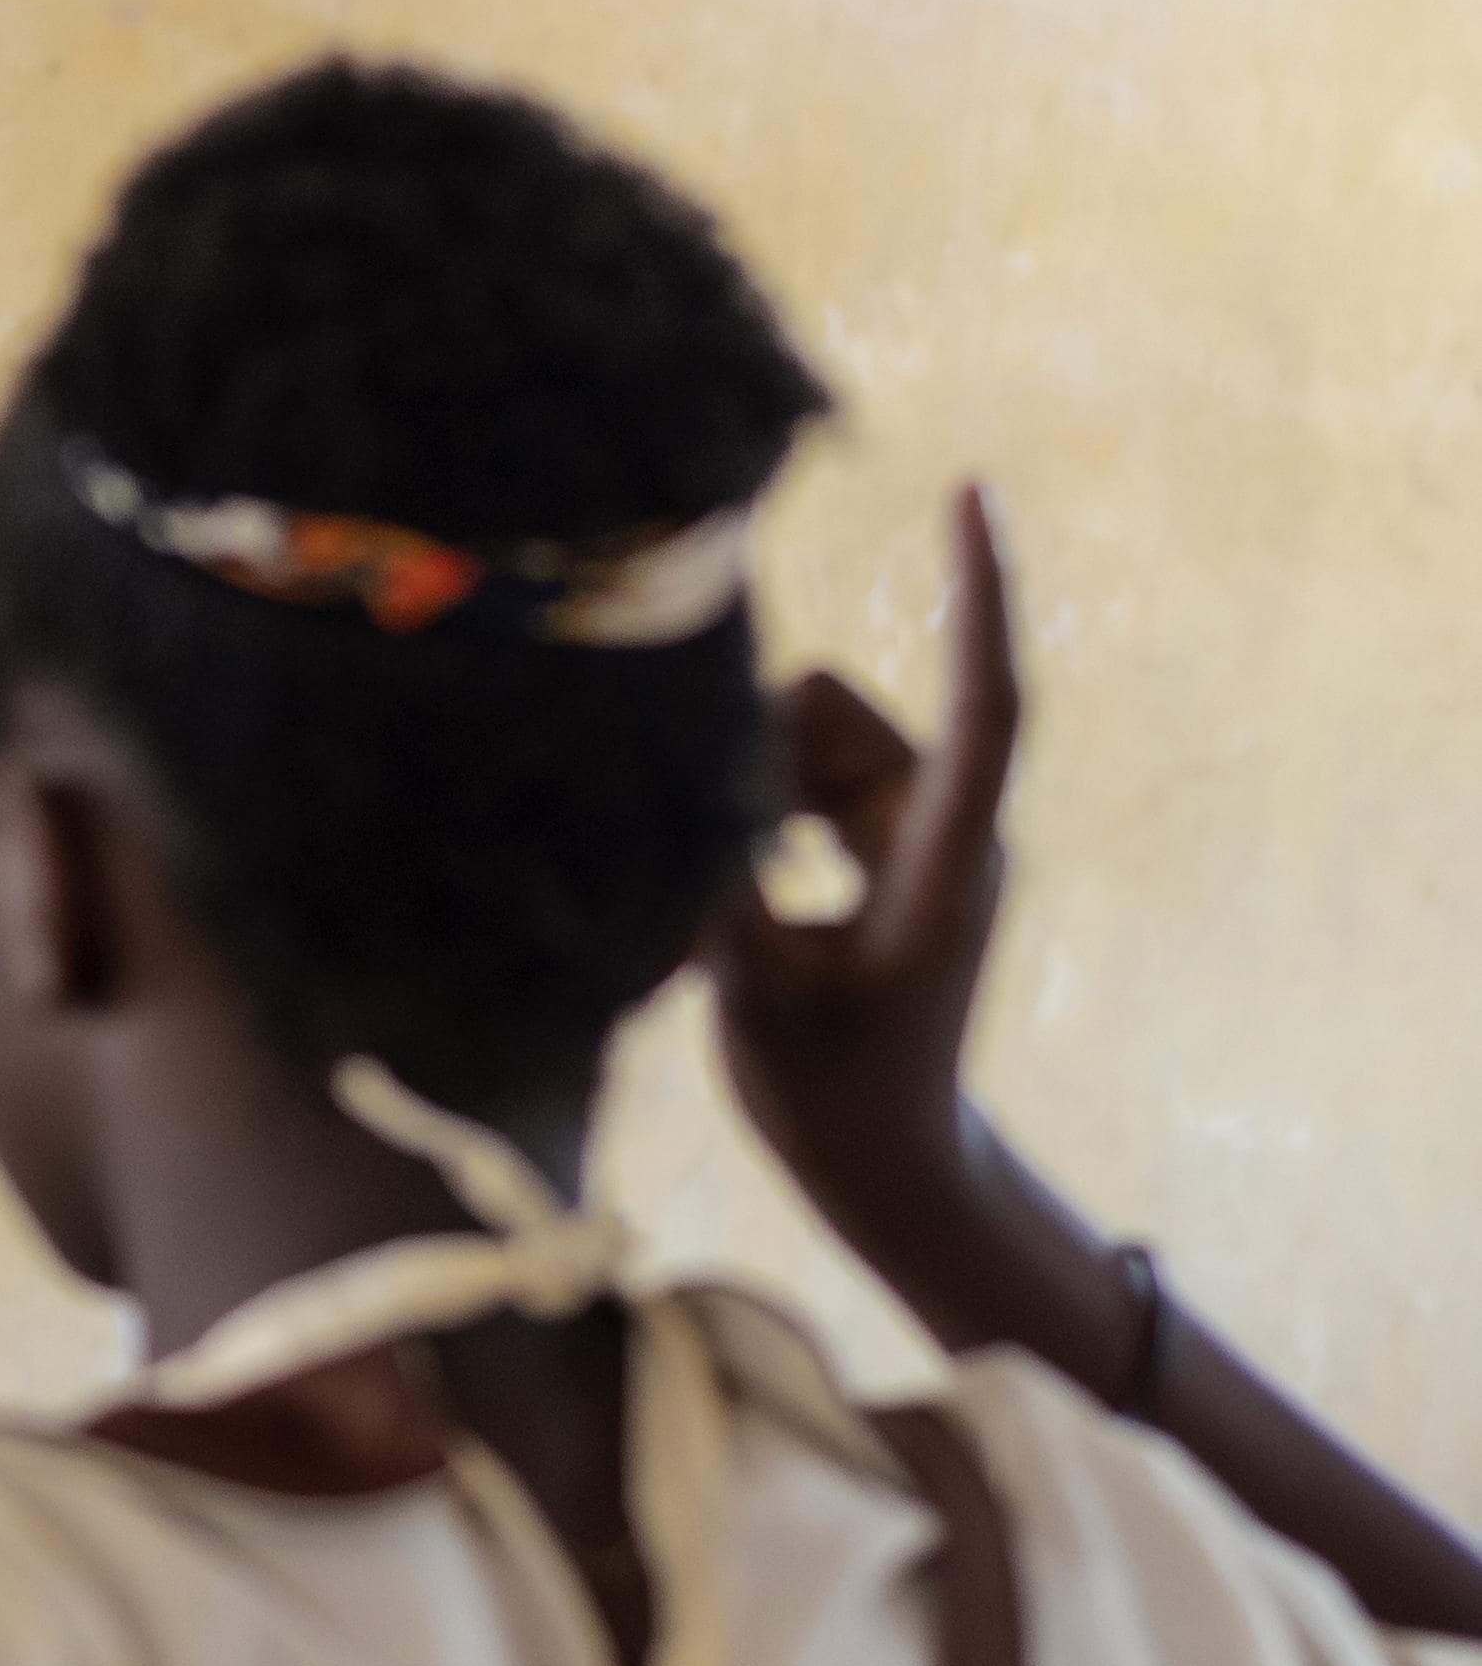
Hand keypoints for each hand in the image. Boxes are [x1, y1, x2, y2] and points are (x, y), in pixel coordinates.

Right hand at [701, 485, 1021, 1258]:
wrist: (889, 1173)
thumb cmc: (835, 1098)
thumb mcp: (756, 984)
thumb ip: (719, 862)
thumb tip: (682, 763)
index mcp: (950, 858)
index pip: (984, 701)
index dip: (976, 593)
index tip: (967, 492)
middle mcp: (948, 830)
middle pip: (831, 715)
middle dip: (747, 757)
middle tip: (705, 869)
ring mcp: (916, 840)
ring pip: (798, 743)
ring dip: (739, 797)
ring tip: (712, 915)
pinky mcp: (882, 854)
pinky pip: (796, 781)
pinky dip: (749, 818)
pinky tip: (731, 896)